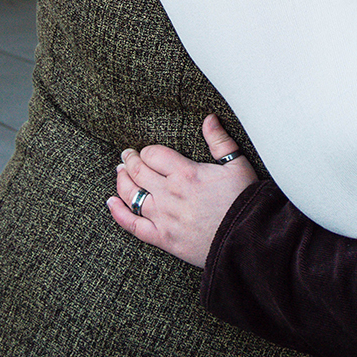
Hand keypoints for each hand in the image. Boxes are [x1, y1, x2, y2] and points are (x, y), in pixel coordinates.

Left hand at [107, 114, 255, 266]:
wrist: (245, 238)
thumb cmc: (243, 200)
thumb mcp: (237, 165)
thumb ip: (219, 140)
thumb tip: (209, 118)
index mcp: (186, 173)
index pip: (153, 154)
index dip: (147, 151)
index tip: (145, 151)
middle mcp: (170, 194)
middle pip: (138, 172)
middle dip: (129, 160)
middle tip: (126, 155)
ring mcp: (163, 217)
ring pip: (131, 195)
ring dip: (122, 181)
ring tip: (119, 172)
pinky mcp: (162, 238)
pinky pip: (132, 225)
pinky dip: (118, 213)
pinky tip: (111, 203)